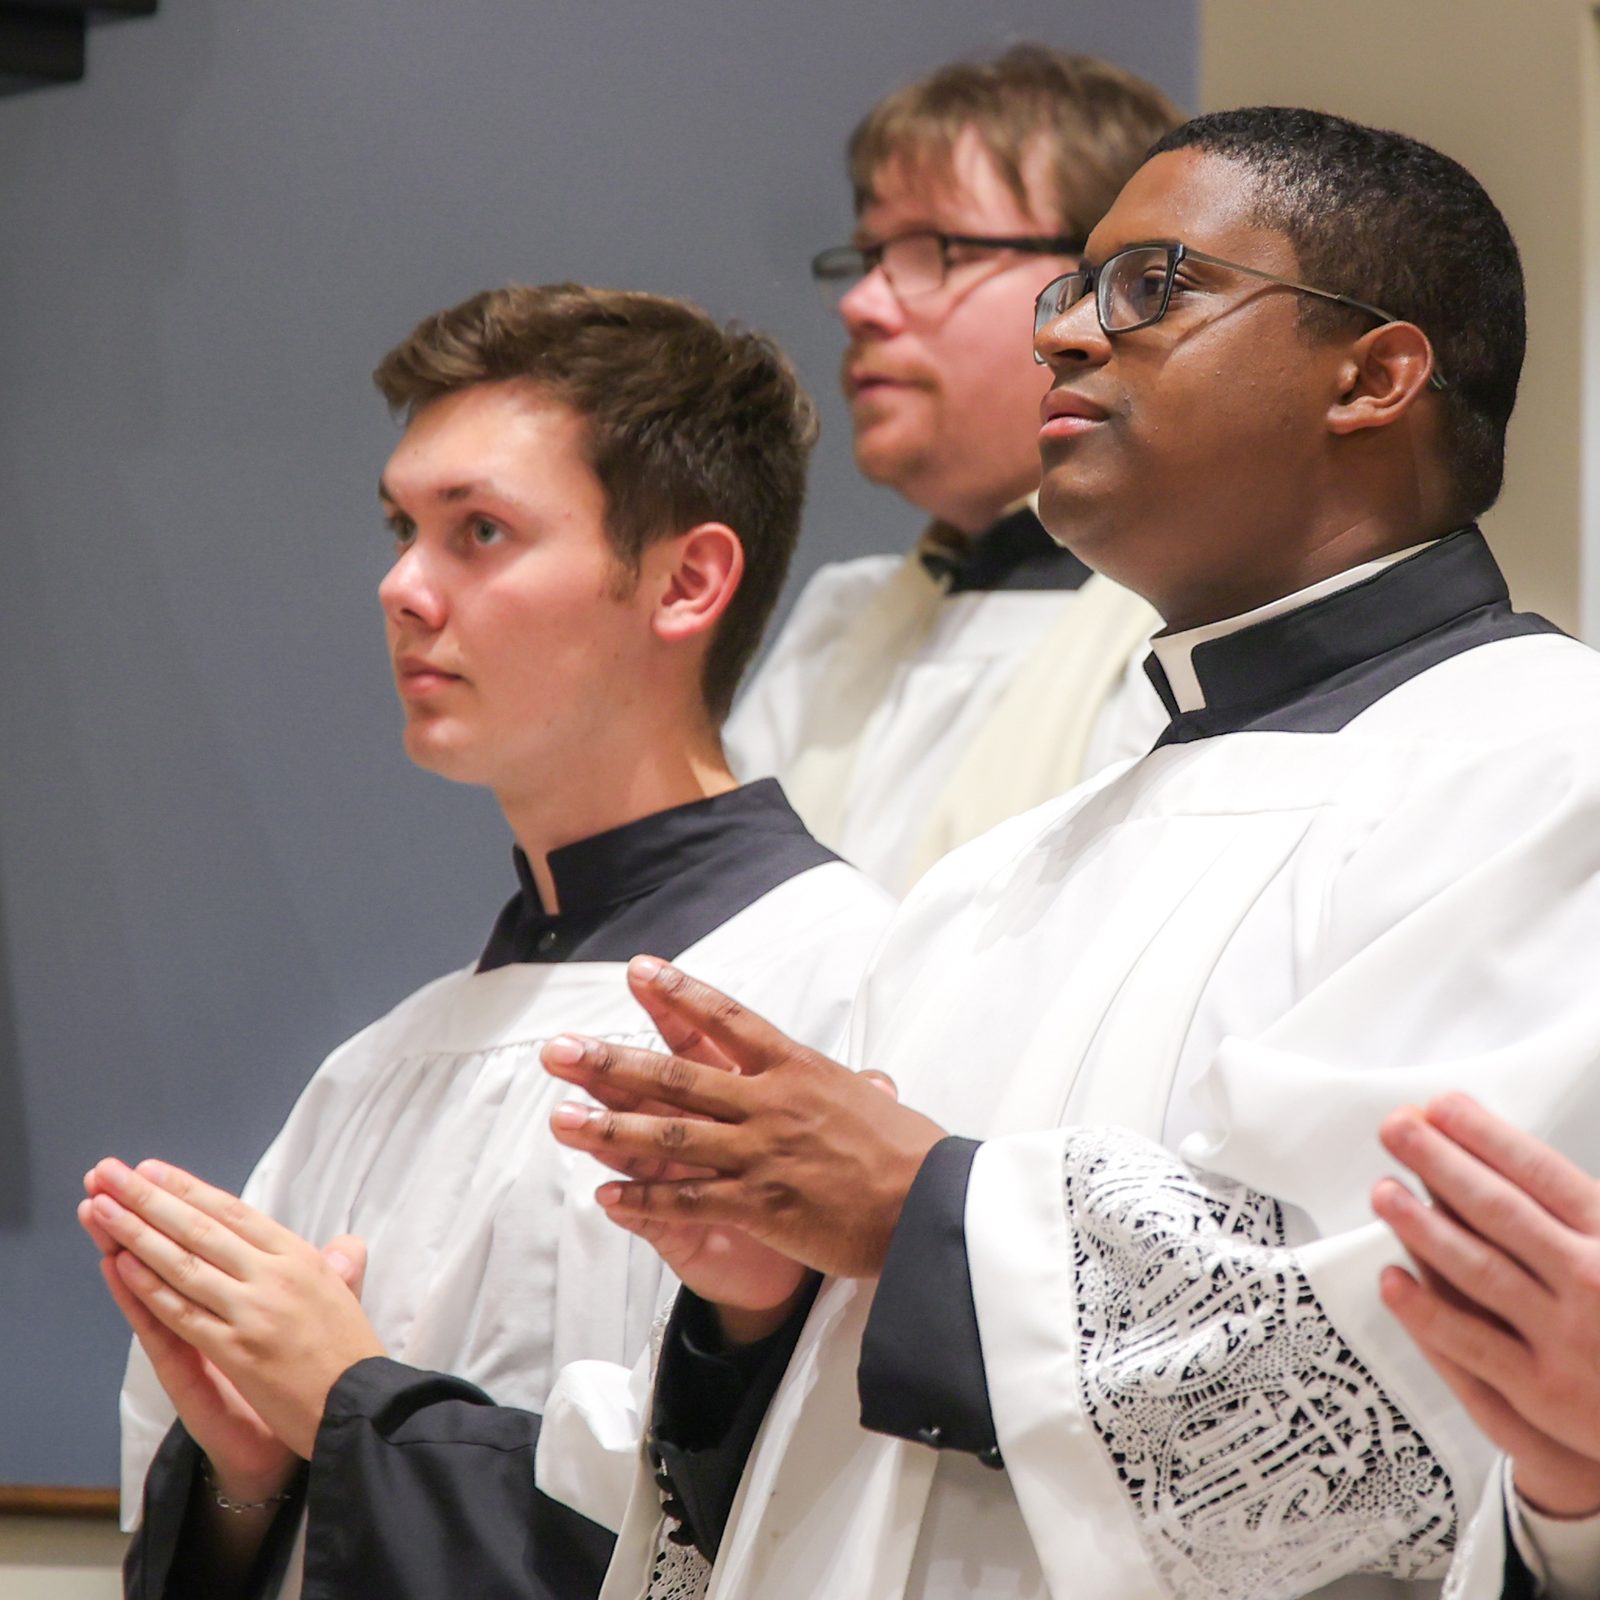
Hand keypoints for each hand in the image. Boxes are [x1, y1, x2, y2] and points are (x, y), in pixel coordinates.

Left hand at [82, 1158, 383, 1459]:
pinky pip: (182, 1313)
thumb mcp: (349, 1295)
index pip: (232, 1212)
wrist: (360, 1406)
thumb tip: (343, 1246)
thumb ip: (338, 1265)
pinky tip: (120, 1265)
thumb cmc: (353, 1352)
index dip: (187, 1189)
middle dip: (148, 1198)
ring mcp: (252, 1311)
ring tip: (101, 1209)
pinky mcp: (235, 1350)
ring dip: (136, 1233)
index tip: (150, 1170)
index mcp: (300, 1255)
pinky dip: (149, 1287)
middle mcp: (273, 1274)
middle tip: (110, 1174)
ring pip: (183, 1264)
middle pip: (200, 1229)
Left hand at [543, 955, 945, 1286]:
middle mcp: (770, 1103)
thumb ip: (857, 1087)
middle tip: (560, 1049)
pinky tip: (606, 1195)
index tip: (639, 971)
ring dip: (607, 1126)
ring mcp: (759, 1153)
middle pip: (677, 1074)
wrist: (932, 1208)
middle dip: (611, 1061)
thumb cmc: (912, 1154)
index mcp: (797, 1067)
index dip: (679, 994)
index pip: (727, 1019)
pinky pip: (688, 1201)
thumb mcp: (879, 1104)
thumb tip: (870, 1079)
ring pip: (668, 1135)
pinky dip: (644, 1200)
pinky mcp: (758, 1205)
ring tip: (559, 1118)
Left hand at [1373, 1093, 1599, 1516]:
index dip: (1484, 1136)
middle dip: (1439, 1161)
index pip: (1540, 1173)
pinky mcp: (1545, 1392)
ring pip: (1476, 1268)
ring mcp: (1568, 1338)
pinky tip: (1390, 1280)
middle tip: (1394, 1126)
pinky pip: (1471, 1344)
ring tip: (1382, 1191)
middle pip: (1498, 1209)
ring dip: (1421, 1225)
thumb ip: (1587, 1211)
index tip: (1440, 1106)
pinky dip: (1425, 1311)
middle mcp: (1593, 1280)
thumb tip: (1521, 1162)